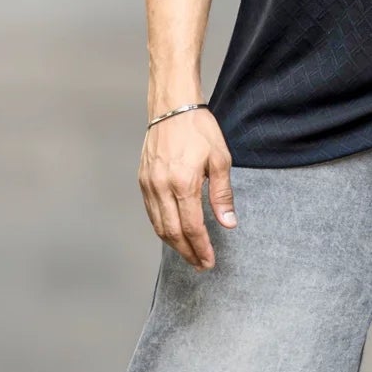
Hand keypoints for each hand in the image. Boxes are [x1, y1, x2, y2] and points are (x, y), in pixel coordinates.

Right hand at [139, 108, 236, 269]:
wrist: (171, 106)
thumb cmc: (199, 129)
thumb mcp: (220, 159)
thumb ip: (223, 194)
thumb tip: (228, 223)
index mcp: (183, 182)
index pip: (192, 227)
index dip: (201, 248)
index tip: (209, 261)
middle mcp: (162, 186)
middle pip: (173, 232)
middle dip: (188, 252)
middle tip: (200, 265)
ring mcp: (149, 184)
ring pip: (158, 225)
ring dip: (174, 244)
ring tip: (189, 254)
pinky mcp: (143, 180)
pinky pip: (151, 212)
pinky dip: (162, 228)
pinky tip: (173, 234)